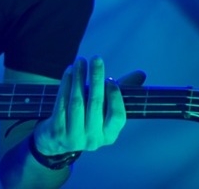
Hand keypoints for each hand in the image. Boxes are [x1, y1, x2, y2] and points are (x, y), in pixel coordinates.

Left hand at [32, 56, 146, 155]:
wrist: (57, 140)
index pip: (118, 116)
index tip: (110, 79)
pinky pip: (62, 104)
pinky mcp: (57, 131)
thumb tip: (141, 74)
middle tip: (97, 59)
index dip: (115, 97)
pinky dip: (65, 85)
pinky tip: (69, 71)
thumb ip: (121, 91)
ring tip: (80, 61)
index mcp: (110, 135)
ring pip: (77, 103)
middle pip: (96, 105)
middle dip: (96, 79)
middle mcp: (94, 139)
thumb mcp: (104, 108)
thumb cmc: (87, 117)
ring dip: (79, 78)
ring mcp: (74, 137)